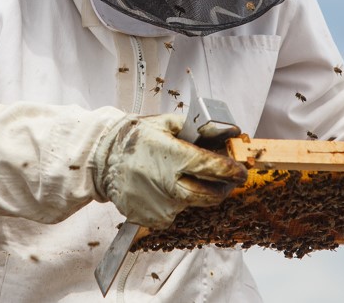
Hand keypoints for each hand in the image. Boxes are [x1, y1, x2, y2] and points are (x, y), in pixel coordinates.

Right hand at [93, 114, 247, 228]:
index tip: (240, 171)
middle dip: (221, 189)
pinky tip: (162, 188)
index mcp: (174, 157)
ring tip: (177, 178)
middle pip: (209, 195)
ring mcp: (161, 205)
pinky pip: (174, 214)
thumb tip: (227, 132)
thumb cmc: (134, 140)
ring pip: (191, 204)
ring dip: (193, 194)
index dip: (232, 171)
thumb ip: (197, 129)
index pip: (213, 168)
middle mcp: (169, 184)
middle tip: (224, 181)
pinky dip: (174, 203)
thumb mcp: (166, 124)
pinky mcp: (153, 219)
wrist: (103, 160)